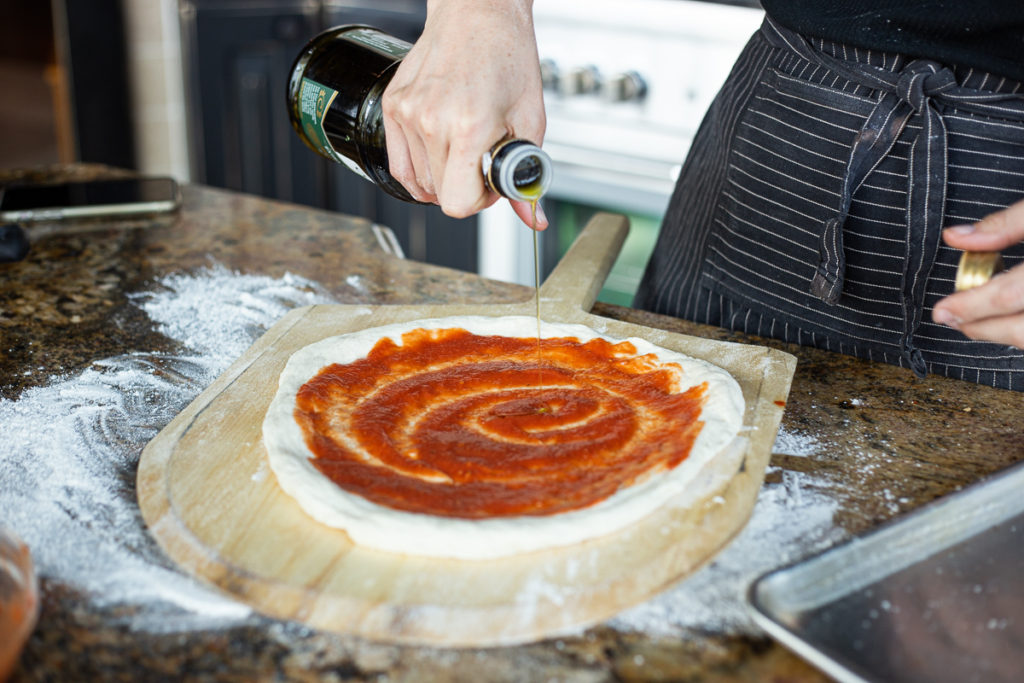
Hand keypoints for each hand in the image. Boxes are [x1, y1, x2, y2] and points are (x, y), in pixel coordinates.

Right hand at [381, 0, 548, 229]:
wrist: (478, 13)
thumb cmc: (507, 56)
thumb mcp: (531, 120)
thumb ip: (529, 177)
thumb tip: (534, 219)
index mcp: (469, 127)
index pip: (458, 204)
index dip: (480, 202)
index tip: (490, 184)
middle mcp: (432, 121)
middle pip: (440, 195)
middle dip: (465, 187)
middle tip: (481, 160)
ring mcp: (407, 114)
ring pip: (419, 182)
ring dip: (443, 176)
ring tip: (462, 148)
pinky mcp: (392, 106)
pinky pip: (399, 163)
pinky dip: (418, 169)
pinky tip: (438, 156)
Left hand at [933, 199, 1023, 346]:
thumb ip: (1005, 224)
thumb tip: (956, 236)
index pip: (1008, 296)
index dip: (970, 306)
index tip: (941, 311)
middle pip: (1022, 332)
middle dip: (982, 329)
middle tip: (954, 318)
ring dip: (1004, 332)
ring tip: (978, 318)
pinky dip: (1021, 327)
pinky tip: (1009, 316)